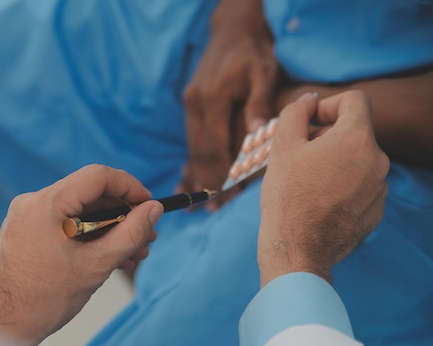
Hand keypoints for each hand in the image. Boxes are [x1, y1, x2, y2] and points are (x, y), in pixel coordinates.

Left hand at [0, 165, 162, 345]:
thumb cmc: (39, 300)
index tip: (148, 205)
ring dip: (109, 228)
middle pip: (90, 193)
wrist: (0, 325)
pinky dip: (89, 236)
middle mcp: (34, 203)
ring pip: (80, 210)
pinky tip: (110, 255)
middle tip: (146, 234)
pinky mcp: (28, 231)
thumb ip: (130, 234)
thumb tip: (152, 211)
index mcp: (47, 204)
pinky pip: (66, 223)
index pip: (98, 177)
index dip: (129, 187)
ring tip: (133, 251)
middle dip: (122, 214)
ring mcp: (29, 217)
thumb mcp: (96, 265)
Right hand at [180, 0, 279, 209]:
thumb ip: (258, 103)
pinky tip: (190, 178)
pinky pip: (192, 138)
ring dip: (198, 175)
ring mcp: (191, 103)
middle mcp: (197, 103)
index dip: (222, 174)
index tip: (227, 198)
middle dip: (208, 181)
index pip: (218, 146)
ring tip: (199, 202)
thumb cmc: (255, 51)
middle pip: (201, 151)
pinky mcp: (191, 104)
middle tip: (212, 209)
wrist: (233, 29)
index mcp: (215, 98)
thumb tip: (255, 134)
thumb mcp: (263, 72)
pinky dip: (193, 160)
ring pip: (194, 147)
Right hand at [258, 91, 388, 286]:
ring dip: (335, 162)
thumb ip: (296, 113)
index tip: (310, 122)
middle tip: (299, 155)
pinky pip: (361, 187)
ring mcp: (379, 188)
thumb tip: (309, 101)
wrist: (297, 248)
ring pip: (357, 161)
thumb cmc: (287, 196)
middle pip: (354, 133)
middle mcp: (378, 160)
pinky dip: (342, 186)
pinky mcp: (376, 211)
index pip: (354, 100)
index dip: (328, 105)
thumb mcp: (282, 146)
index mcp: (356, 138)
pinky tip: (318, 201)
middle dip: (327, 137)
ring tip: (307, 181)